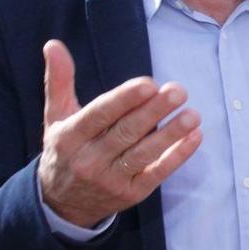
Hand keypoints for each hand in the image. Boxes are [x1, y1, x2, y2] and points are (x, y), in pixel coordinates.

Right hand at [38, 40, 202, 227]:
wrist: (61, 205)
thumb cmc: (65, 150)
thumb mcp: (55, 117)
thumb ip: (59, 80)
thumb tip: (53, 44)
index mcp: (70, 136)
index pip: (99, 114)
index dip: (124, 100)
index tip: (149, 84)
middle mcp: (89, 160)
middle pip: (125, 132)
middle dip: (154, 112)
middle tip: (178, 91)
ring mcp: (110, 179)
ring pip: (143, 154)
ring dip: (170, 134)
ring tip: (193, 114)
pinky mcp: (131, 194)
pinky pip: (156, 173)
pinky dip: (177, 156)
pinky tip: (195, 137)